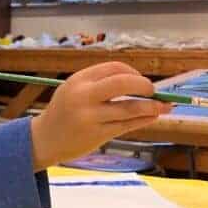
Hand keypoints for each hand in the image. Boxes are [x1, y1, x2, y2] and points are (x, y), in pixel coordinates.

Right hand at [30, 62, 170, 170]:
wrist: (44, 140)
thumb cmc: (64, 113)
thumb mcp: (74, 91)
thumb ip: (101, 85)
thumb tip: (140, 82)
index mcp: (78, 80)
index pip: (114, 68)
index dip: (133, 73)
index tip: (140, 81)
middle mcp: (83, 96)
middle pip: (123, 83)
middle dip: (145, 86)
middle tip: (153, 91)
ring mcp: (90, 116)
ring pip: (130, 108)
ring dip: (151, 107)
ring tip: (163, 107)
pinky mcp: (96, 134)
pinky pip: (127, 125)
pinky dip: (144, 120)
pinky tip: (152, 117)